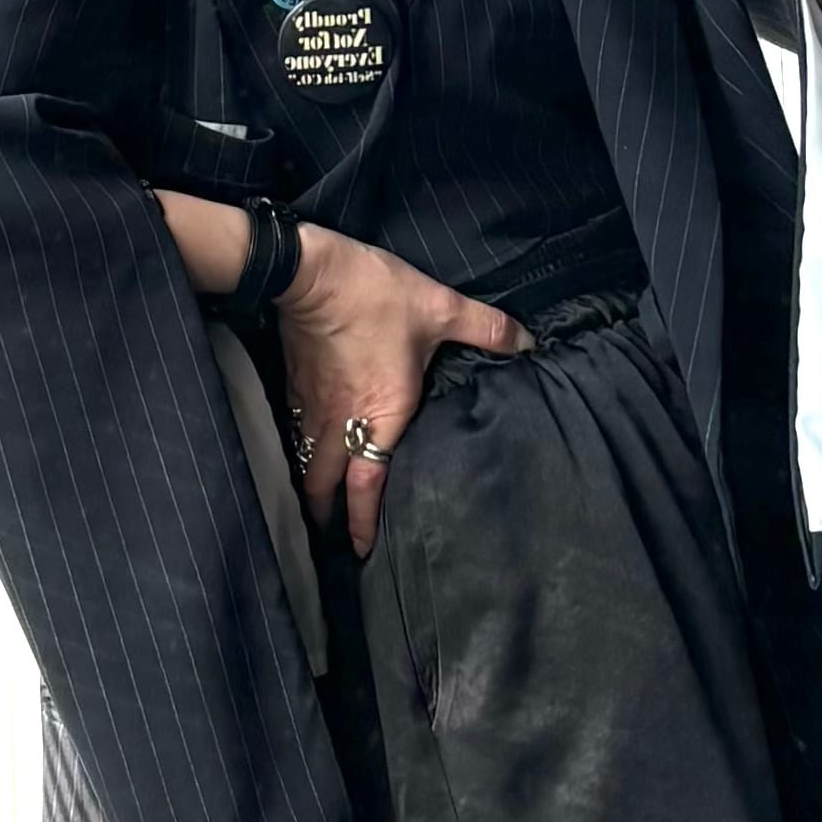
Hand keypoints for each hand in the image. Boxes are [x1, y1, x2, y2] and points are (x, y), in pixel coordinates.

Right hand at [276, 222, 527, 557]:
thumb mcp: (440, 308)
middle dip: (327, 517)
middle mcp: (343, 422)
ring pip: (307, 464)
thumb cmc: (374, 296)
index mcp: (381, 416)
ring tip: (317, 506)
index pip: (368, 487)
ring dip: (312, 490)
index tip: (363, 549)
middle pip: (326, 487)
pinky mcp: (294, 386)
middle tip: (333, 539)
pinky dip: (301, 452)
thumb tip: (528, 341)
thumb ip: (486, 328)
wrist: (309, 272)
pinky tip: (308, 450)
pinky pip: (296, 434)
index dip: (364, 523)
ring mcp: (313, 407)